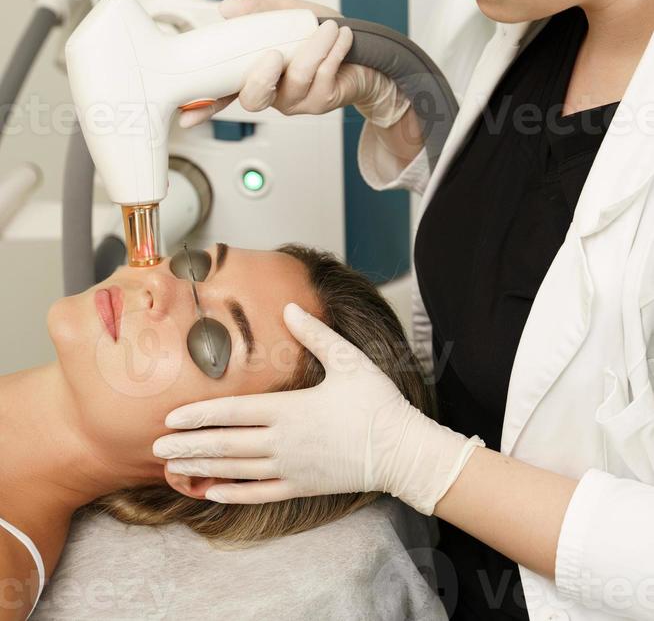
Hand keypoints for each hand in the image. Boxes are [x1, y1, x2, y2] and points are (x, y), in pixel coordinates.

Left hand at [152, 303, 484, 514]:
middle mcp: (283, 442)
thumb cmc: (376, 402)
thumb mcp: (347, 360)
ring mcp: (291, 468)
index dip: (199, 414)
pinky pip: (259, 494)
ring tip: (172, 468)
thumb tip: (289, 308)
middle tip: (157, 445)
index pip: (233, 412)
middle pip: (225, 444)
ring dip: (202, 468)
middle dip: (189, 444)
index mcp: (290, 409)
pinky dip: (232, 494)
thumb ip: (315, 334)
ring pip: (236, 470)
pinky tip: (210, 494)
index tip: (171, 415)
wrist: (402, 450)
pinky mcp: (302, 486)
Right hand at [177, 0, 409, 128]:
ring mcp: (296, 101)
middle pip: (253, 99)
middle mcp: (272, 93)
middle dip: (260, 78)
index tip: (186, 115)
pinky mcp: (321, 102)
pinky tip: (340, 37)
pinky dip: (333, 51)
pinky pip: (323, 77)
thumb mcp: (291, 15)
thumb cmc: (324, 36)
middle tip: (274, 54)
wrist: (367, 53)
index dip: (203, 104)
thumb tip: (227, 9)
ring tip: (328, 28)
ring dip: (314, 48)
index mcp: (255, 73)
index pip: (222, 92)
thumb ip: (260, 12)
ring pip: (296, 80)